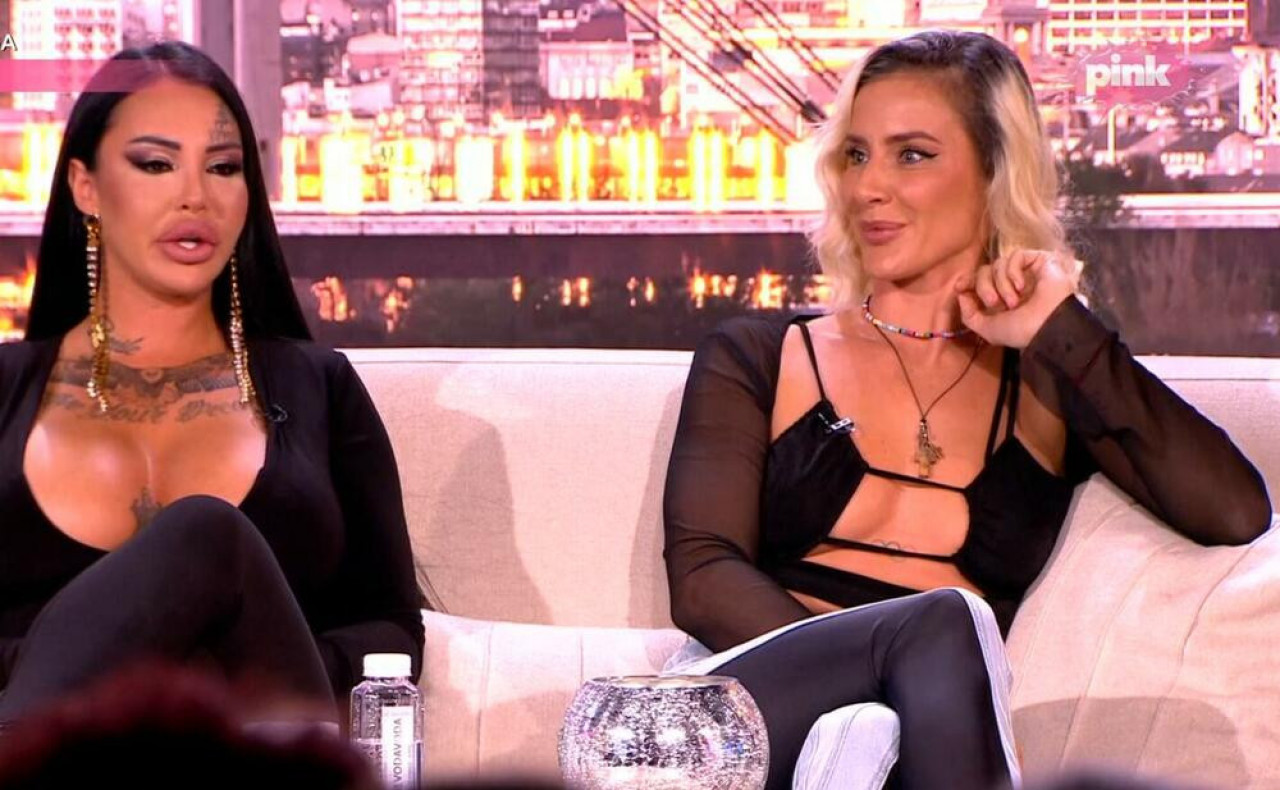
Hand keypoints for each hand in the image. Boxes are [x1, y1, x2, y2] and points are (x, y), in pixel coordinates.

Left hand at [955, 249, 1080, 348]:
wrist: (1050, 325)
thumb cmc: (1022, 330)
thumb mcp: (989, 329)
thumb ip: (970, 315)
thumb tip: (962, 295)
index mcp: (1002, 299)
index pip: (979, 281)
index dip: (968, 281)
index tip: (959, 287)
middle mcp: (1012, 284)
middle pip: (985, 271)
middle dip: (984, 287)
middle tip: (994, 302)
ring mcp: (1026, 272)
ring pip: (998, 264)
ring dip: (1001, 284)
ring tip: (1014, 301)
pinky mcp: (1039, 261)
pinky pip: (1016, 256)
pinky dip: (1013, 271)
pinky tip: (1021, 286)